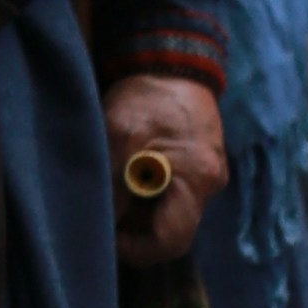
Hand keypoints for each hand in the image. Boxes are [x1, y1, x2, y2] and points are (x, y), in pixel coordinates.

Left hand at [103, 69, 226, 264]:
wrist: (172, 58)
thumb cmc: (148, 97)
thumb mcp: (120, 138)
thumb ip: (112, 186)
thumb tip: (98, 226)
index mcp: (197, 180)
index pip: (171, 242)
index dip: (136, 249)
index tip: (106, 236)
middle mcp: (209, 184)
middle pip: (171, 230)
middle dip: (135, 229)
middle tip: (103, 214)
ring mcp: (206, 173)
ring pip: (168, 212)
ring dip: (138, 210)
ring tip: (110, 192)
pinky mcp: (196, 162)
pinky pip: (171, 192)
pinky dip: (145, 193)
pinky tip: (123, 177)